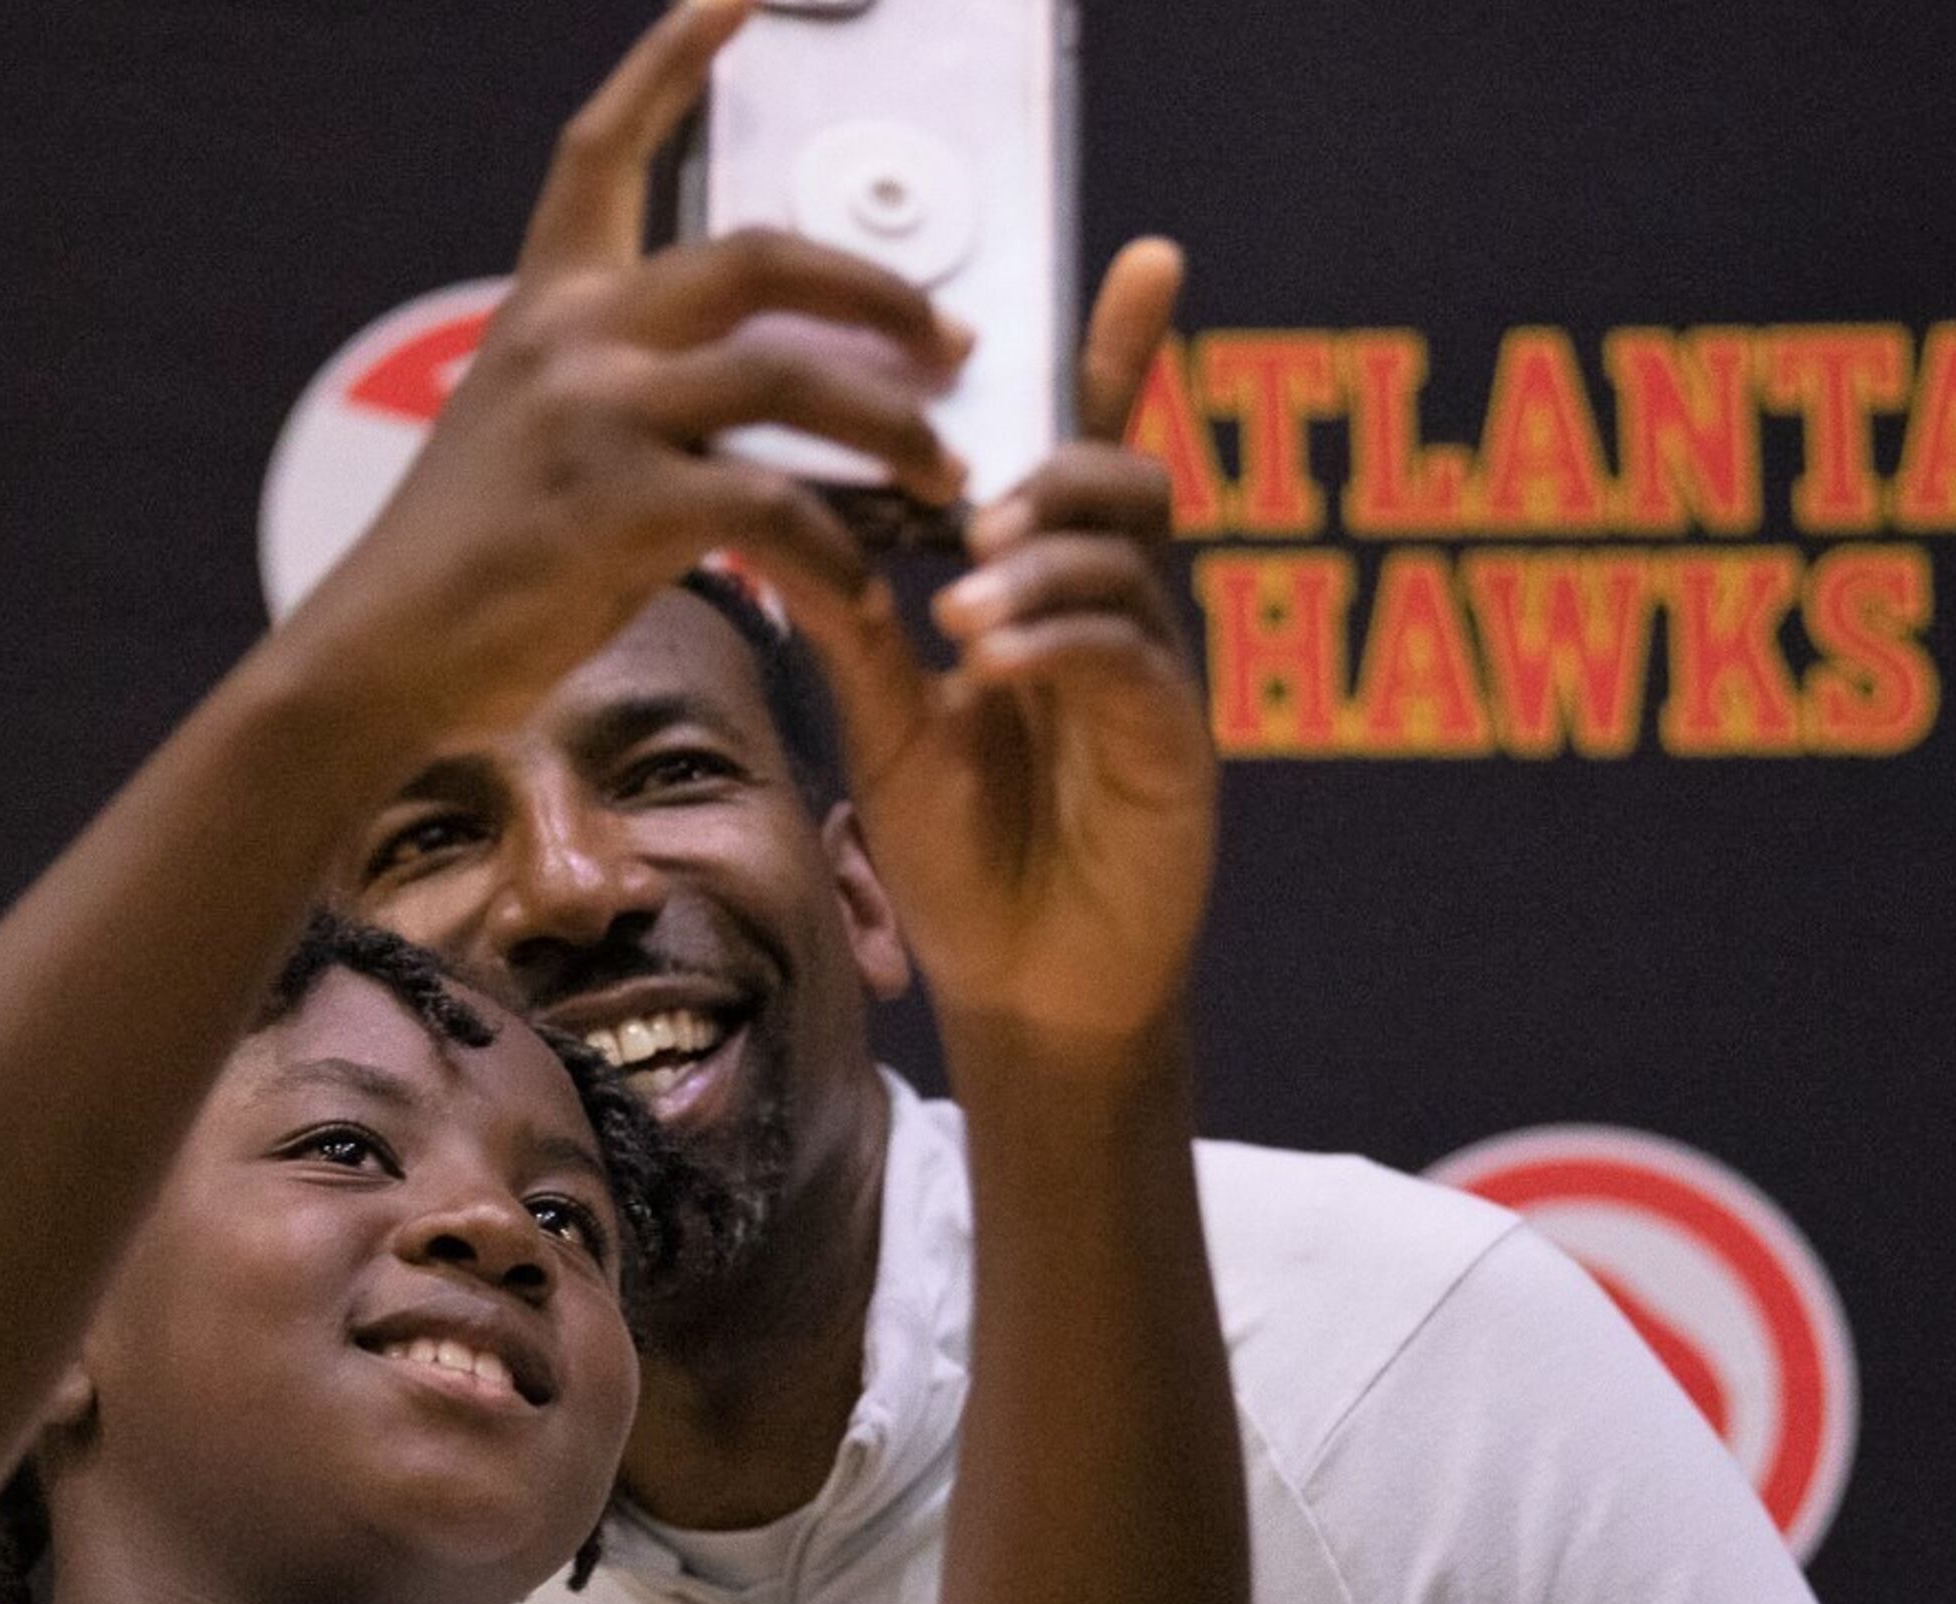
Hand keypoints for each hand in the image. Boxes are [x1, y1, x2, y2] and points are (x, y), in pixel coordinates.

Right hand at [275, 0, 972, 747]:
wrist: (378, 657)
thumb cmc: (468, 571)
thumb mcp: (529, 438)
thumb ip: (623, 393)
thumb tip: (748, 395)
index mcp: (546, 308)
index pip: (602, 152)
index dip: (668, 63)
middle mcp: (571, 338)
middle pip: (757, 256)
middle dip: (877, 290)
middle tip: (951, 339)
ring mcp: (594, 416)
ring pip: (790, 378)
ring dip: (892, 426)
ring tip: (946, 473)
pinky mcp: (617, 508)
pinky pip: (774, 506)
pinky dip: (838, 555)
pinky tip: (867, 595)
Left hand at [779, 240, 1209, 1047]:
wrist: (1023, 991)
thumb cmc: (968, 857)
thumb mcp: (887, 725)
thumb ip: (856, 626)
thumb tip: (782, 517)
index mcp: (1053, 591)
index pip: (1085, 450)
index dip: (1122, 354)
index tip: (1144, 259)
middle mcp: (1116, 614)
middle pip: (1124, 476)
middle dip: (1052, 467)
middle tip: (969, 504)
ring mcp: (1152, 676)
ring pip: (1124, 555)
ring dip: (1039, 555)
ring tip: (961, 598)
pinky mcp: (1173, 745)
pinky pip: (1127, 655)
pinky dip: (1054, 639)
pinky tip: (990, 659)